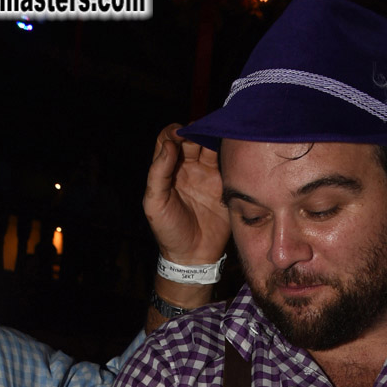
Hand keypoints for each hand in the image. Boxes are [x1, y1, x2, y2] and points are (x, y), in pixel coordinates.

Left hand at [143, 124, 229, 265]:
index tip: (180, 134)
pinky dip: (230, 153)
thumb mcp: (155, 203)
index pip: (169, 139)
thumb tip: (169, 144)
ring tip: (218, 135)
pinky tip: (231, 149)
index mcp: (169, 170)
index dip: (173, 132)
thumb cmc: (168, 231)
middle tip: (203, 132)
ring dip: (215, 138)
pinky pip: (228, 163)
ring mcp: (208, 175)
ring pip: (212, 147)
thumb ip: (158, 173)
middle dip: (197, 131)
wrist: (193, 256)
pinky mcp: (224, 185)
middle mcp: (188, 168)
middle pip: (193, 138)